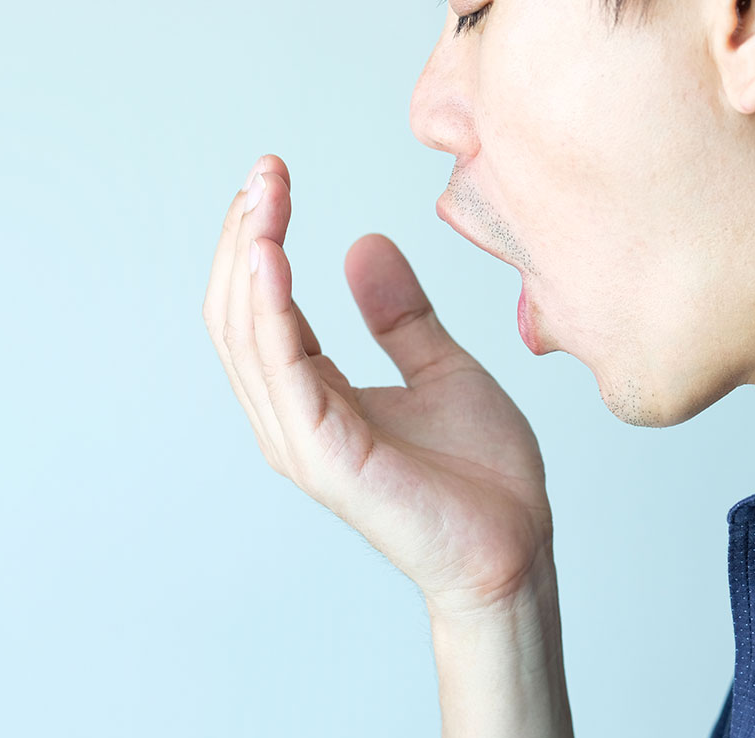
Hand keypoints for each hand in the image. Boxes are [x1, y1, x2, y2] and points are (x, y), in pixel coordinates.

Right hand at [202, 155, 552, 615]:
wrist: (515, 548)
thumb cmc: (482, 476)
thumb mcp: (443, 369)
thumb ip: (400, 316)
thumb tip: (361, 243)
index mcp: (316, 396)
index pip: (262, 308)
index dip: (260, 240)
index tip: (275, 176)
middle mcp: (293, 415)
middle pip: (239, 313)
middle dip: (245, 236)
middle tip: (265, 171)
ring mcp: (302, 438)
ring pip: (247, 335)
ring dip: (248, 258)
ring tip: (262, 196)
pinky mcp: (324, 456)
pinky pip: (282, 371)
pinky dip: (270, 310)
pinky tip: (273, 256)